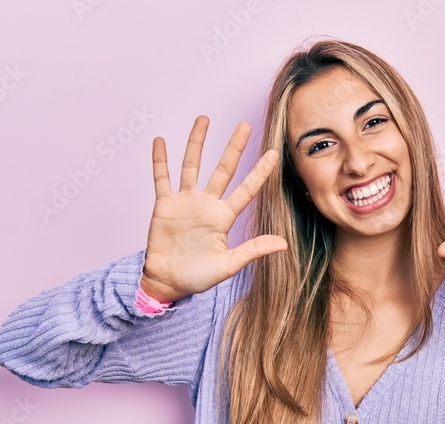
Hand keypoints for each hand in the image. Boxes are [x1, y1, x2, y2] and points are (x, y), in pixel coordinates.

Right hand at [140, 116, 286, 301]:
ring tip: (204, 119)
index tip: (274, 153)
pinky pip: (161, 178)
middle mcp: (207, 204)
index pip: (246, 190)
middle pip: (223, 169)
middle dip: (234, 147)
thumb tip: (284, 244)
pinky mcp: (164, 205)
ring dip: (197, 142)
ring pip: (192, 165)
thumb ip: (253, 250)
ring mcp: (185, 202)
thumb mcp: (228, 265)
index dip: (260, 173)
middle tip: (245, 125)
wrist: (168, 283)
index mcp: (224, 217)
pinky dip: (160, 160)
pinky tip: (161, 141)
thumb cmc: (198, 277)